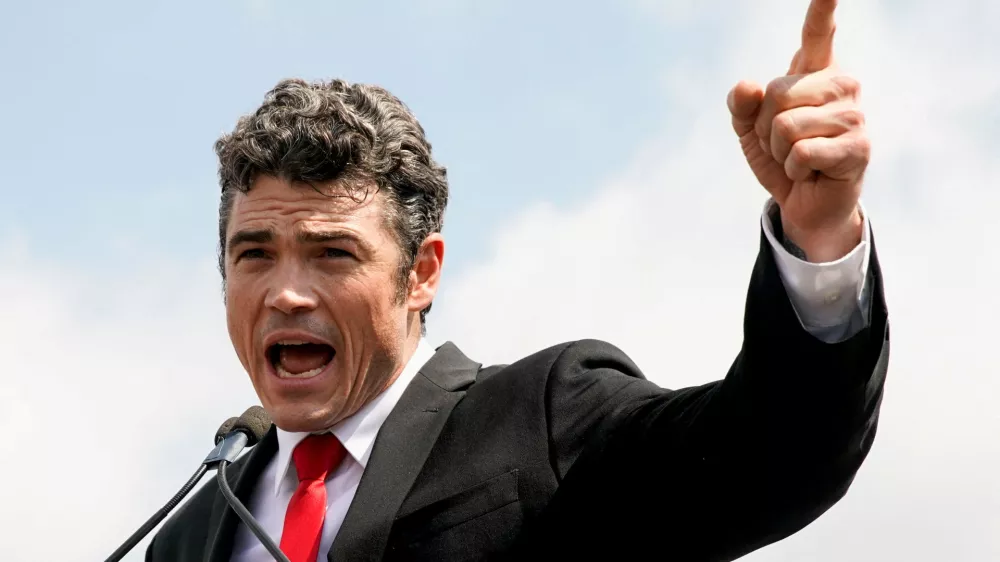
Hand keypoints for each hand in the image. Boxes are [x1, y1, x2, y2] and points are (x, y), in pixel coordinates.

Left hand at [728, 0, 867, 261]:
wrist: (803, 203)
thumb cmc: (780, 158)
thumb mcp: (749, 130)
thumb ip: (741, 105)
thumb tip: (748, 86)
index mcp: (815, 73)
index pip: (817, 35)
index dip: (822, 10)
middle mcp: (841, 86)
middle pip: (778, 92)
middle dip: (765, 127)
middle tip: (783, 144)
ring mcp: (854, 114)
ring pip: (787, 125)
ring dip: (779, 150)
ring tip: (798, 158)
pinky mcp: (858, 146)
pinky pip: (801, 151)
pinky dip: (793, 168)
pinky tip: (811, 172)